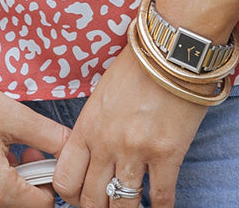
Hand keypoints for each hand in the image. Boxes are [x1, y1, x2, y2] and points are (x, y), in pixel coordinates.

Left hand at [52, 42, 210, 207]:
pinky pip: (161, 197)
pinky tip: (160, 207)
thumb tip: (94, 155)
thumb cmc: (139, 65)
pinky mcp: (167, 153)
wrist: (173, 48)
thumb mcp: (103, 93)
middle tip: (108, 204)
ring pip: (123, 205)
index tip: (82, 196)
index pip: (65, 179)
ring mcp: (136, 150)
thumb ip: (95, 126)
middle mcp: (107, 143)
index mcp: (88, 126)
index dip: (71, 196)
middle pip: (91, 200)